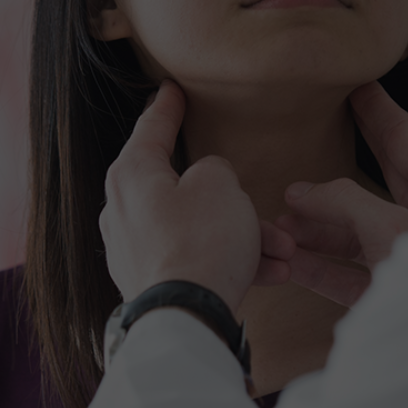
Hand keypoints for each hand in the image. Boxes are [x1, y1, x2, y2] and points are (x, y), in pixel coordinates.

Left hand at [99, 80, 288, 310]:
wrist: (188, 318)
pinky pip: (196, 260)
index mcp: (131, 175)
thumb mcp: (219, 184)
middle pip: (185, 188)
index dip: (167, 106)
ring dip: (244, 236)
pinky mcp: (151, 281)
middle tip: (262, 205)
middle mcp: (124, 210)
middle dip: (234, 200)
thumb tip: (210, 181)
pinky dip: (231, 261)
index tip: (171, 89)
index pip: (151, 128)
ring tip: (284, 249)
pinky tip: (271, 271)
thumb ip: (215, 169)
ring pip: (199, 229)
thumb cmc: (200, 243)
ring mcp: (136, 249)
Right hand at [271, 81, 407, 306]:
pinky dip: (319, 268)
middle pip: (376, 184)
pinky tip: (292, 261)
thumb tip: (301, 193)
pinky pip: (349, 276)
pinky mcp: (392, 298)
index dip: (378, 112)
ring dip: (316, 228)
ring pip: (356, 235)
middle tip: (312, 138)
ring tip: (281, 222)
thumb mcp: (390, 227)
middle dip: (336, 169)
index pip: (405, 139)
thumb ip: (344, 203)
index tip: (359, 86)